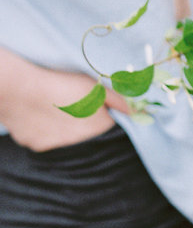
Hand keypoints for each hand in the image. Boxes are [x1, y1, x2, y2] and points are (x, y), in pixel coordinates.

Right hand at [0, 49, 125, 151]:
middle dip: (84, 119)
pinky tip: (39, 113)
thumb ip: (118, 100)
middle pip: (87, 131)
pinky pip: (45, 138)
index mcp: (99, 126)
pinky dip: (44, 129)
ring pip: (65, 136)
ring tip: (53, 105)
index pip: (109, 123)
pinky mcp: (37, 145)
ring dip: (63, 125)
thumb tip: (136, 111)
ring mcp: (56, 146)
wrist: (21, 89)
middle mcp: (80, 142)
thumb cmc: (62, 82)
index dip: (102, 111)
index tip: (93, 101)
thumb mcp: (96, 85)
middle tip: (70, 101)